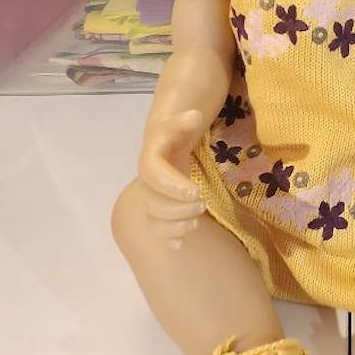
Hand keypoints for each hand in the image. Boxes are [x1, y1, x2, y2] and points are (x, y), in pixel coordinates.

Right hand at [138, 109, 207, 247]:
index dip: (170, 186)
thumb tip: (194, 114)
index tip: (196, 193)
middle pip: (151, 200)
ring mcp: (156, 190)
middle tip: (203, 203)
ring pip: (153, 216)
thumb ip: (185, 116)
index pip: (152, 172)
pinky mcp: (165, 202)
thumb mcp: (185, 110)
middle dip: (177, 208)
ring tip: (197, 220)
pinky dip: (168, 237)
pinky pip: (158, 225)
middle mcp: (151, 174)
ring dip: (173, 224)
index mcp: (153, 153)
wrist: (175, 127)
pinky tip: (181, 244)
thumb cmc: (182, 119)